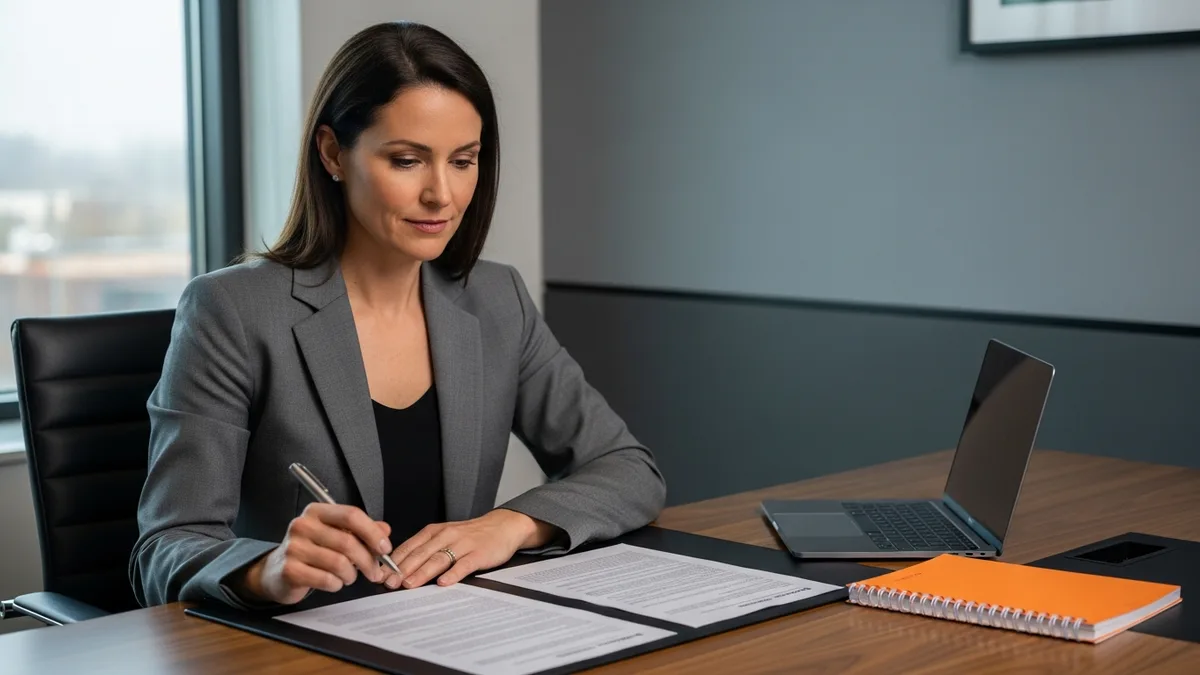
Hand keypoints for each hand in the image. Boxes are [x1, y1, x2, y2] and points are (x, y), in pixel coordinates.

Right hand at [238, 503, 394, 604]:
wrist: (275, 572)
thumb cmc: (310, 551)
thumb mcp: (334, 535)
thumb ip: (360, 531)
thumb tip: (385, 530)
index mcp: (316, 512)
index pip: (351, 515)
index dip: (372, 532)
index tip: (385, 548)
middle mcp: (303, 525)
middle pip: (348, 542)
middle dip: (368, 561)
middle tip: (375, 572)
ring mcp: (294, 547)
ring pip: (339, 563)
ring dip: (351, 575)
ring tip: (349, 577)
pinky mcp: (290, 570)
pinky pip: (327, 579)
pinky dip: (337, 584)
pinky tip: (334, 582)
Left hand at [384, 509, 557, 589]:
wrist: (503, 526)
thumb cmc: (471, 535)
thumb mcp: (445, 537)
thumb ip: (425, 550)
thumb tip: (399, 569)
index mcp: (434, 531)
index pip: (409, 547)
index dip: (393, 562)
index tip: (380, 575)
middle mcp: (446, 535)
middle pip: (421, 553)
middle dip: (402, 569)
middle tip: (389, 583)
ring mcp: (463, 544)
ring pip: (439, 558)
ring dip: (422, 572)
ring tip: (409, 585)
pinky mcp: (479, 553)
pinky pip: (464, 564)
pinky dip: (453, 573)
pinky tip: (443, 582)